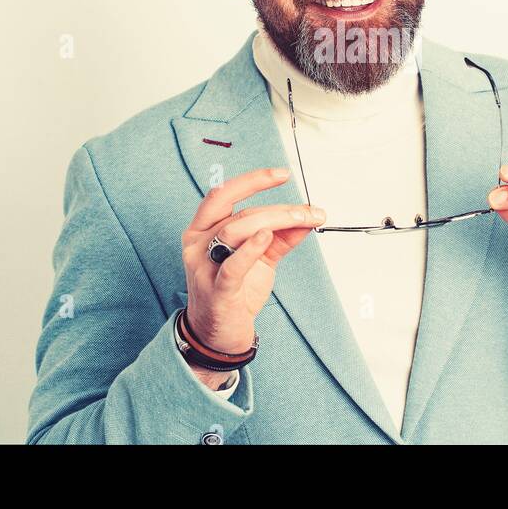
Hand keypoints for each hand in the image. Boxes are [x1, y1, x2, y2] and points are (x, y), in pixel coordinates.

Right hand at [181, 166, 325, 353]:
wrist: (220, 334)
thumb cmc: (235, 291)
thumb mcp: (261, 258)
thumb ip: (281, 236)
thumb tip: (308, 216)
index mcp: (204, 229)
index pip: (223, 194)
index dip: (253, 180)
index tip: (282, 174)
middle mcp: (198, 243)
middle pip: (238, 213)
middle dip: (277, 208)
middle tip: (307, 211)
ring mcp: (204, 267)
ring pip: (236, 231)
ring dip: (274, 222)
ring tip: (303, 220)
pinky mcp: (216, 291)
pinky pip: (232, 266)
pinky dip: (251, 249)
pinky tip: (267, 237)